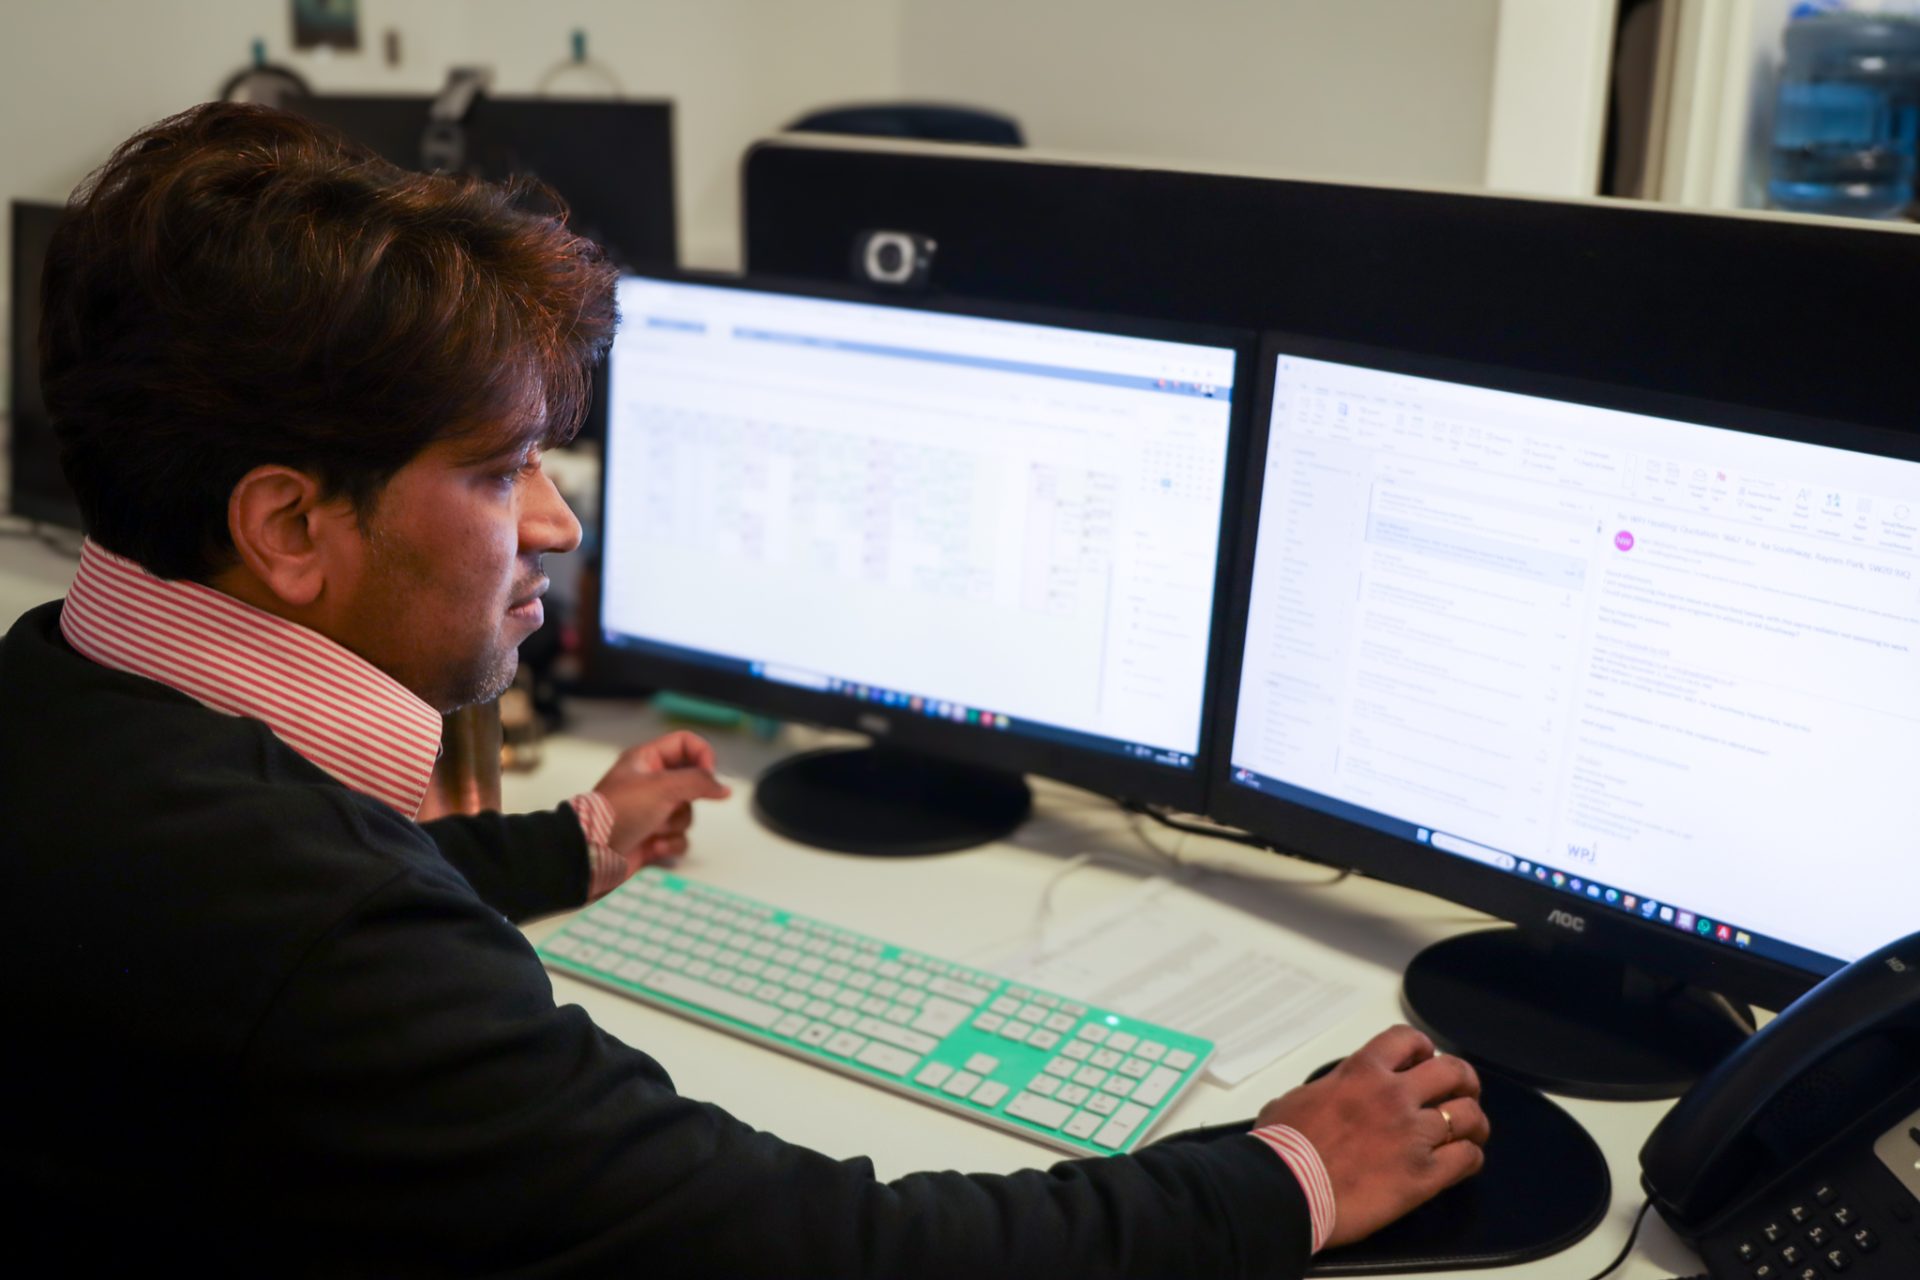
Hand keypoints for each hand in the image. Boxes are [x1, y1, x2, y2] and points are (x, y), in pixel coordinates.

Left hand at [592, 731, 731, 875]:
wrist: (588, 857)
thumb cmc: (613, 815)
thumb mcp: (661, 788)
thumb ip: (698, 782)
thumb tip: (724, 787)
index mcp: (646, 760)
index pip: (685, 743)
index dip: (702, 756)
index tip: (707, 775)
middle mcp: (650, 783)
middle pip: (691, 782)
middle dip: (687, 799)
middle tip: (674, 804)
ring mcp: (651, 811)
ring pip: (687, 813)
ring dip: (675, 825)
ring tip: (653, 829)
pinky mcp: (652, 836)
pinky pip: (679, 838)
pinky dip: (669, 844)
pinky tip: (651, 846)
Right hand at [1256, 1025, 1487, 1247]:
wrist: (1286, 1189)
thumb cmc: (1281, 1147)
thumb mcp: (1297, 1098)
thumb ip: (1326, 1091)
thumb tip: (1327, 1099)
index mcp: (1362, 1072)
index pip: (1408, 1040)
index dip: (1422, 1049)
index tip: (1423, 1061)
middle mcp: (1395, 1096)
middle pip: (1453, 1072)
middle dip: (1463, 1081)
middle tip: (1461, 1093)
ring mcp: (1413, 1135)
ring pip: (1468, 1116)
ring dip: (1473, 1123)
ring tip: (1470, 1132)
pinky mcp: (1424, 1175)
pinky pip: (1467, 1158)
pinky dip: (1470, 1158)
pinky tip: (1463, 1163)